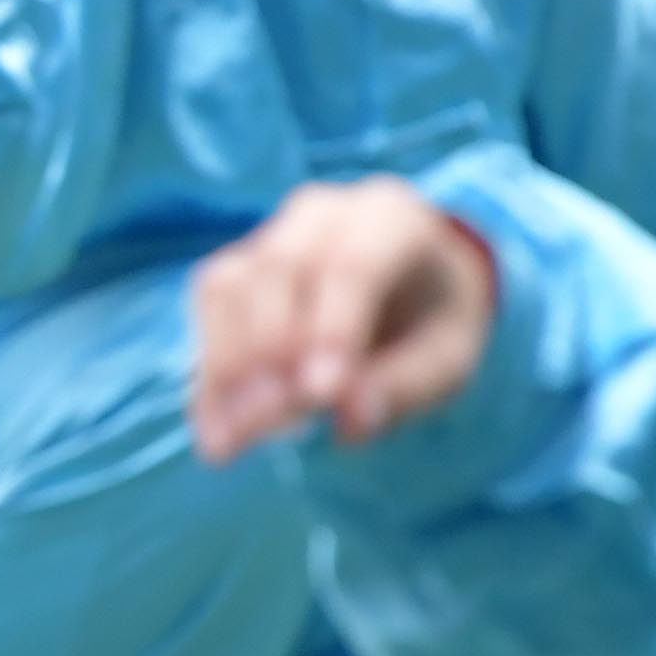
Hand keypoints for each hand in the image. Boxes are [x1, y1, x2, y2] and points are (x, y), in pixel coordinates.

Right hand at [186, 179, 497, 463]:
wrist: (408, 287)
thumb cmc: (432, 321)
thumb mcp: (448, 358)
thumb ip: (405, 385)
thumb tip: (349, 421)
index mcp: (390, 218)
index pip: (352, 264)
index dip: (332, 328)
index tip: (320, 395)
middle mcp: (321, 215)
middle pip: (280, 267)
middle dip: (267, 350)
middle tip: (265, 424)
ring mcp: (269, 235)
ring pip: (230, 286)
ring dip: (226, 366)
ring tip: (231, 440)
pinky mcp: (234, 269)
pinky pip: (208, 314)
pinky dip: (208, 376)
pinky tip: (216, 431)